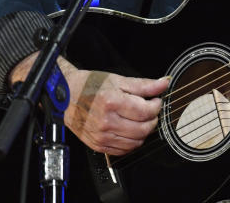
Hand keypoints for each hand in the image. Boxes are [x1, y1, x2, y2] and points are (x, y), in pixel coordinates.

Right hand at [10, 53, 169, 154]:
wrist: (66, 95)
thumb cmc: (90, 85)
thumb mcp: (118, 80)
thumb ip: (144, 85)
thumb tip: (164, 83)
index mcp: (111, 102)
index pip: (146, 111)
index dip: (156, 105)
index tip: (155, 100)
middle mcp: (106, 121)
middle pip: (143, 129)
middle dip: (152, 119)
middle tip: (149, 110)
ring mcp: (101, 136)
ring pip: (136, 142)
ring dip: (144, 131)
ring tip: (139, 119)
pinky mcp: (98, 145)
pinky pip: (123, 150)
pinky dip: (132, 142)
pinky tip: (130, 130)